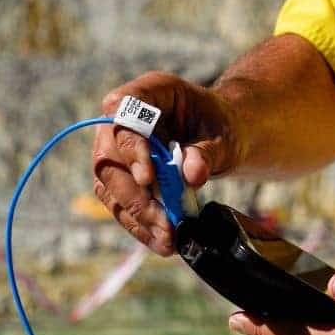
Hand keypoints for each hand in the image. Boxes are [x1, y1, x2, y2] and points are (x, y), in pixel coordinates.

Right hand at [93, 72, 245, 254]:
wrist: (220, 136)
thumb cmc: (221, 126)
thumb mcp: (224, 135)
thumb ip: (207, 152)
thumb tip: (192, 175)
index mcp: (149, 91)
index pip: (124, 111)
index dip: (131, 146)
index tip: (148, 179)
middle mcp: (122, 118)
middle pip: (110, 158)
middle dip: (136, 196)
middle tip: (165, 223)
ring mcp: (116, 148)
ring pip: (110, 187)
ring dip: (137, 217)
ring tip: (167, 240)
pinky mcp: (120, 177)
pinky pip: (120, 204)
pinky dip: (140, 225)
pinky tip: (161, 242)